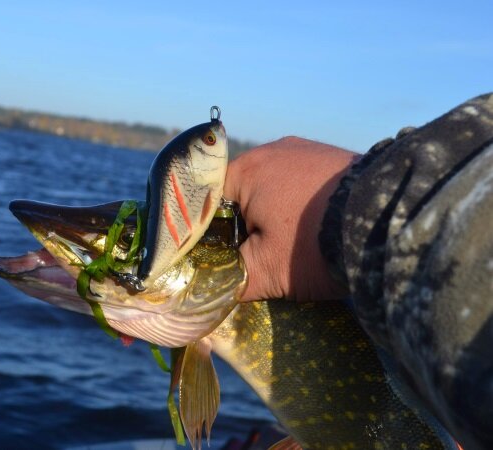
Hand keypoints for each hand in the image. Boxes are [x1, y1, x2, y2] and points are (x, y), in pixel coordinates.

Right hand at [224, 137, 358, 301]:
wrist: (392, 222)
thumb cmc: (315, 244)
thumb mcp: (267, 271)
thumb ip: (231, 280)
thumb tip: (212, 291)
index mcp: (247, 170)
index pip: (208, 200)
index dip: (209, 232)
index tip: (218, 257)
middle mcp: (273, 149)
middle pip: (242, 192)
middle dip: (245, 224)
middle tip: (255, 256)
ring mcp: (307, 149)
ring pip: (274, 186)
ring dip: (275, 213)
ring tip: (290, 243)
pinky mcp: (335, 157)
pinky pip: (303, 180)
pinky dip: (301, 203)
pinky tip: (314, 226)